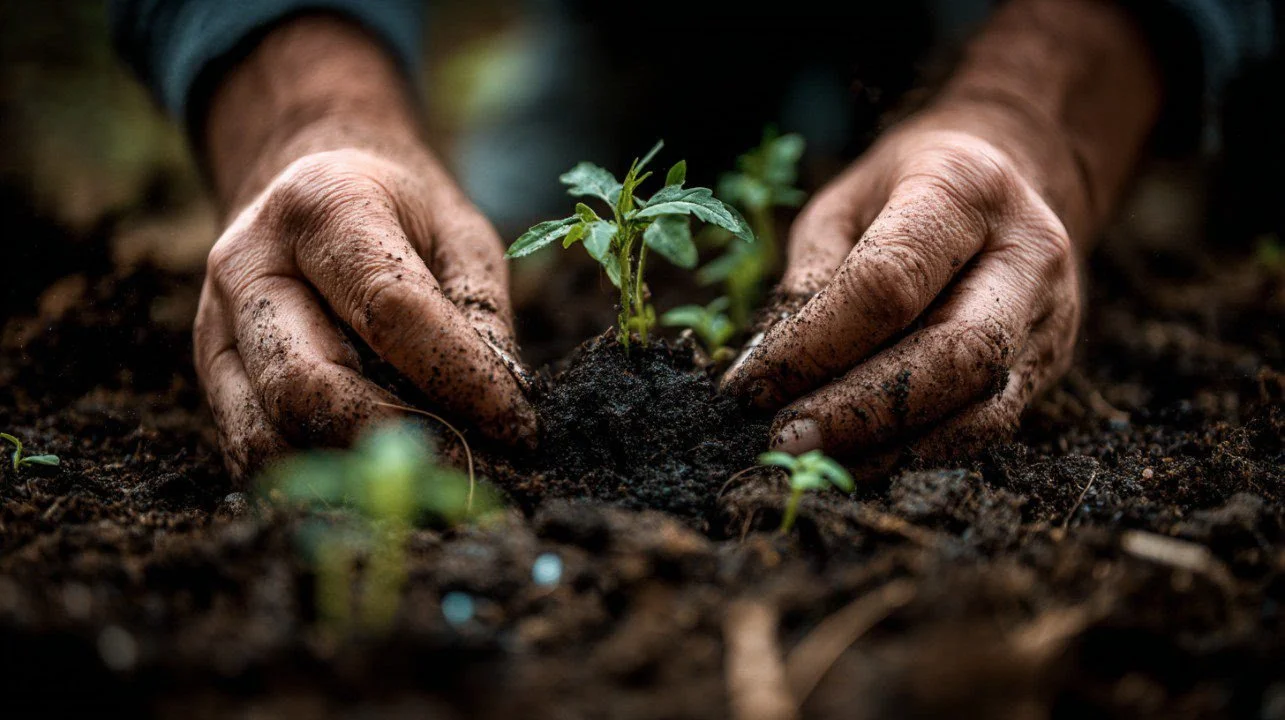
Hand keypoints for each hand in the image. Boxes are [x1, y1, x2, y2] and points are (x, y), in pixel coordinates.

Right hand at [192, 18, 534, 478]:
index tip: (517, 428)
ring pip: (267, 433)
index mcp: (323, 207)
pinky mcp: (208, 372)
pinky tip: (370, 481)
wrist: (304, 174)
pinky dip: (312, 481)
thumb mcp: (459, 234)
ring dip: (348, 475)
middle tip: (468, 469)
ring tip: (424, 483)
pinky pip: (249, 449)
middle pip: (307, 385)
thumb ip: (481, 313)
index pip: (393, 312)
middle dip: (395, 441)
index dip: (461, 380)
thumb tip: (504, 411)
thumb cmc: (399, 210)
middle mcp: (249, 265)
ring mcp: (214, 323)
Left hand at [723, 0, 1160, 463]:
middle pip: (955, 353)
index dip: (815, 345)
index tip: (753, 385)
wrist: (1011, 173)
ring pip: (982, 406)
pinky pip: (989, 426)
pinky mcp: (1051, 363)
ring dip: (890, 447)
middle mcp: (1028, 251)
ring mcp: (1051, 313)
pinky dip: (919, 453)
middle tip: (786, 439)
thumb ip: (811, 277)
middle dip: (860, 411)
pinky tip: (862, 458)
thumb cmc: (902, 189)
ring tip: (817, 458)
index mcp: (964, 187)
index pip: (888, 284)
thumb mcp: (842, 204)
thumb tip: (769, 369)